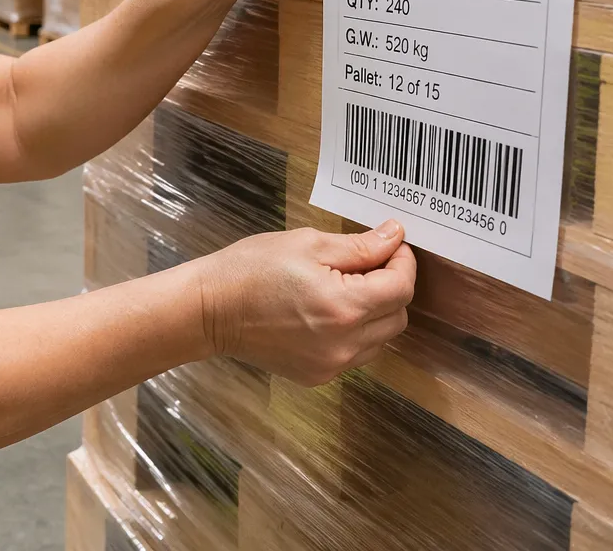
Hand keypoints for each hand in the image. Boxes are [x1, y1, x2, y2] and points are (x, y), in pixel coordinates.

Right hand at [194, 221, 414, 385]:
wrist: (210, 310)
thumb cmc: (251, 269)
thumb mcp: (306, 244)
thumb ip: (358, 246)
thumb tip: (395, 236)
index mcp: (344, 306)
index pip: (401, 287)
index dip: (403, 262)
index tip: (392, 246)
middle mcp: (344, 343)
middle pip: (398, 316)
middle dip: (391, 287)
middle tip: (365, 265)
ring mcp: (332, 364)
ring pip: (381, 338)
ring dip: (375, 312)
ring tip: (343, 289)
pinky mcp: (318, 375)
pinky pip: (356, 354)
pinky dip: (354, 333)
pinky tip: (326, 313)